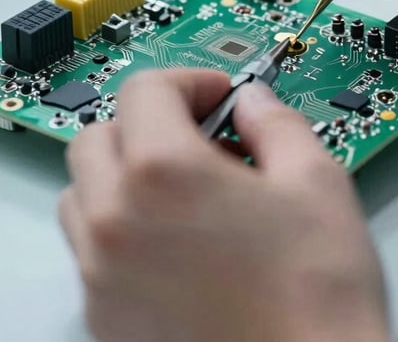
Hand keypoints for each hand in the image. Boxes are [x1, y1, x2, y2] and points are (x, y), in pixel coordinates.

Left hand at [59, 69, 388, 341]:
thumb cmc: (315, 296)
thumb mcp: (315, 180)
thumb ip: (275, 122)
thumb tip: (253, 103)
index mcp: (164, 174)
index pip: (144, 90)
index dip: (189, 81)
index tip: (218, 95)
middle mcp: (116, 223)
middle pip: (97, 136)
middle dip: (147, 123)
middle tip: (201, 135)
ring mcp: (103, 278)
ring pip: (82, 194)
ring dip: (123, 174)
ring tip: (186, 189)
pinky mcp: (107, 321)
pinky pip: (90, 251)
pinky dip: (121, 228)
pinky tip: (179, 241)